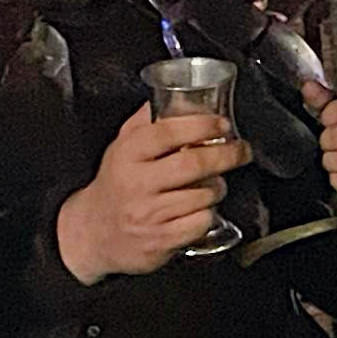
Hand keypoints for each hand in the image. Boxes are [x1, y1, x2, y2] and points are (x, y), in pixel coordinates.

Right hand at [56, 105, 252, 286]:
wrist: (94, 233)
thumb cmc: (117, 185)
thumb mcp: (122, 147)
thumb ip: (147, 121)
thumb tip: (177, 97)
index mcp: (127, 154)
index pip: (167, 132)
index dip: (201, 125)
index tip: (223, 124)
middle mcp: (137, 183)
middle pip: (194, 163)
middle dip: (227, 155)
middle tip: (242, 150)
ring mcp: (149, 214)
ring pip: (204, 194)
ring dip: (218, 187)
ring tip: (213, 183)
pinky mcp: (161, 240)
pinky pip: (202, 222)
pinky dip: (209, 213)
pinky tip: (200, 209)